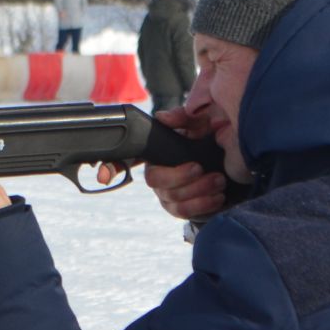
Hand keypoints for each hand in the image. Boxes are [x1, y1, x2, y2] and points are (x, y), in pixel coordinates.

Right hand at [99, 106, 229, 221]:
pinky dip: (203, 204)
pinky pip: (184, 213)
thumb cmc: (205, 141)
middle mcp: (156, 174)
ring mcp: (166, 194)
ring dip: (197, 191)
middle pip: (154, 181)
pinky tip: (217, 196)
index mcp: (155, 154)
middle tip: (200, 167)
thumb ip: (181, 117)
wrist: (227, 165)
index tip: (103, 176)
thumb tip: (163, 118)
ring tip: (218, 180)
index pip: (123, 159)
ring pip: (171, 199)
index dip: (110, 167)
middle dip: (178, 176)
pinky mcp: (179, 209)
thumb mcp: (196, 124)